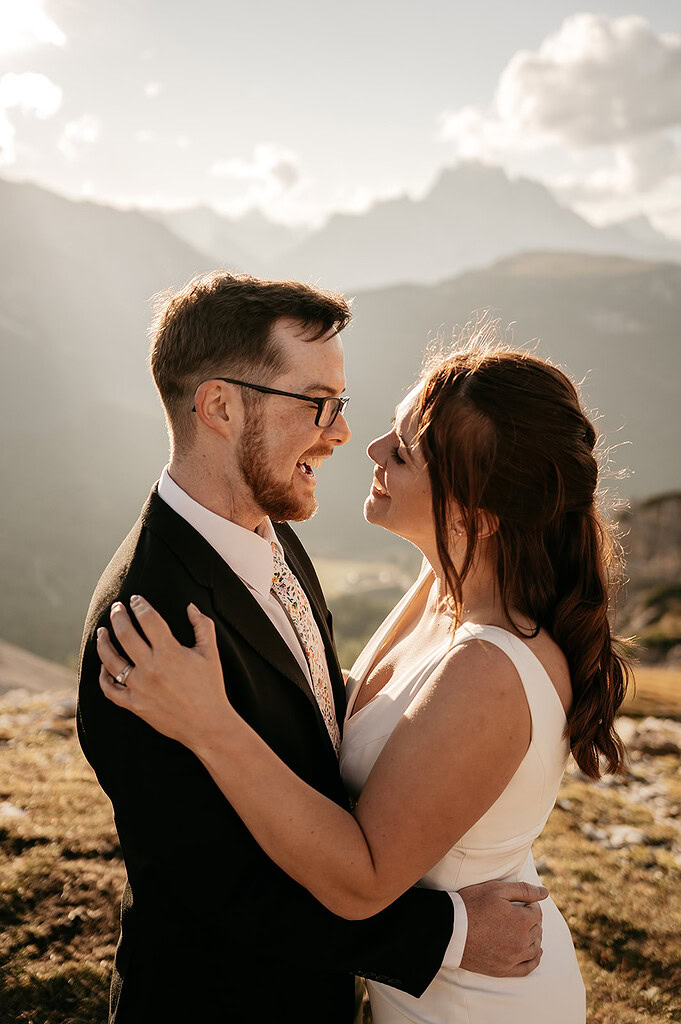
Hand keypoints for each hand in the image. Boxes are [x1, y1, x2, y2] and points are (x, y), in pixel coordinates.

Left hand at [97, 596, 233, 749]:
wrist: (207, 725)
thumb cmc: (211, 687)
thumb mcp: (211, 653)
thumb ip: (202, 625)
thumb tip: (189, 606)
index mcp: (170, 652)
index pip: (148, 619)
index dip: (140, 605)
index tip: (135, 599)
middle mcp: (151, 668)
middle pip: (125, 634)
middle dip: (118, 616)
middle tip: (116, 607)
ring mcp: (139, 687)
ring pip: (111, 660)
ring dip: (103, 642)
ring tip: (101, 632)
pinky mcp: (134, 704)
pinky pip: (110, 689)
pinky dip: (103, 676)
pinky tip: (104, 665)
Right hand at [457, 880, 546, 976]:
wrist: (450, 929)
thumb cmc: (472, 905)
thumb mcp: (497, 889)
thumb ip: (523, 890)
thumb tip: (545, 892)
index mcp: (522, 921)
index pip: (537, 912)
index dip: (529, 904)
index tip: (519, 902)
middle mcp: (521, 942)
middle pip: (537, 930)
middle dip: (531, 920)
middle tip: (519, 913)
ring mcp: (513, 958)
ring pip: (534, 948)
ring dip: (533, 937)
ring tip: (525, 929)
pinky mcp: (504, 969)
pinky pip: (527, 967)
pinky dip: (534, 959)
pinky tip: (535, 952)